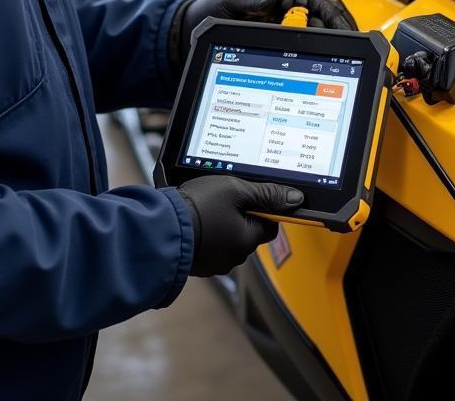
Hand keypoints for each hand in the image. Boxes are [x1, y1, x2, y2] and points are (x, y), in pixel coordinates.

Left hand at [169, 0, 356, 75]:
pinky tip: (329, 53)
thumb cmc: (213, 9)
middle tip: (351, 35)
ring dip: (334, 33)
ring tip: (346, 44)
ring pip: (320, 26)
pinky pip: (306, 41)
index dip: (326, 8)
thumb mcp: (231, 0)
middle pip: (323, 10)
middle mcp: (285, 5)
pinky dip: (321, 45)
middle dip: (339, 21)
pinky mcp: (282, 38)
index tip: (335, 22)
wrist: (197, 28)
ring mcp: (285, 22)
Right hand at [178, 176, 303, 276]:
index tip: (252, 196)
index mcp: (247, 240)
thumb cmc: (197, 208)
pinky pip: (210, 245)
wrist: (159, 227)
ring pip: (228, 239)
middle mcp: (233, 258)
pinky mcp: (196, 263)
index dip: (264, 208)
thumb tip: (295, 198)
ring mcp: (213, 263)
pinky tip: (196, 219)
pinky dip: (206, 233)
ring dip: (222, 224)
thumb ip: (266, 194)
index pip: (270, 225)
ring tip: (206, 206)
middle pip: (248, 232)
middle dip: (240, 215)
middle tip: (224, 197)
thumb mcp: (235, 190)